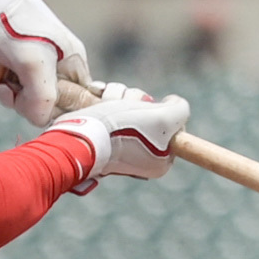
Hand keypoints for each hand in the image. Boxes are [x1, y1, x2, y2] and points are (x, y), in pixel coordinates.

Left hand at [0, 0, 90, 125]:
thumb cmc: (11, 23)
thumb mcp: (32, 64)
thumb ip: (43, 98)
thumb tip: (41, 120)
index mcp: (75, 63)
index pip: (75, 104)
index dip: (52, 108)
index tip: (32, 98)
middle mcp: (61, 64)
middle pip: (48, 102)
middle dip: (25, 98)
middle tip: (11, 84)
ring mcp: (39, 60)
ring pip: (28, 94)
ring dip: (9, 89)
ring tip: (1, 71)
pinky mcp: (19, 57)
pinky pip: (14, 83)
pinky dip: (1, 79)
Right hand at [43, 83, 189, 189]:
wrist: (78, 135)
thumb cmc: (121, 130)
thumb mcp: (164, 119)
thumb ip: (180, 110)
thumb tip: (174, 103)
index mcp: (160, 162)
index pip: (174, 128)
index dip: (164, 111)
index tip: (154, 111)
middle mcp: (141, 156)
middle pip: (151, 113)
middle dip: (138, 101)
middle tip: (129, 107)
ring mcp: (120, 144)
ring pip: (131, 105)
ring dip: (121, 96)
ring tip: (109, 103)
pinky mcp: (101, 131)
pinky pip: (113, 105)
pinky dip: (108, 97)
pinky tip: (100, 100)